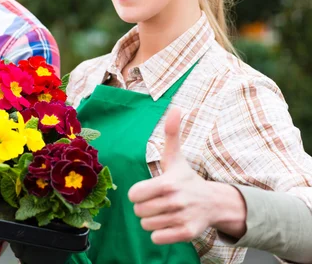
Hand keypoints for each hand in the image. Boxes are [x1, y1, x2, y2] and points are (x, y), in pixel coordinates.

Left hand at [128, 108, 217, 244]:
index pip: (133, 195)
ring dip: (152, 221)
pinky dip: (160, 234)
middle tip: (159, 201)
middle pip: (139, 212)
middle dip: (145, 207)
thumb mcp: (175, 157)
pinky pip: (157, 239)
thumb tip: (175, 107)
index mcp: (167, 183)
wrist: (214, 202)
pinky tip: (170, 223)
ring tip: (166, 211)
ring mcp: (181, 218)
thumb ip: (171, 133)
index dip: (138, 193)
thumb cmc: (187, 178)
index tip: (149, 190)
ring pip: (146, 226)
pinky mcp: (186, 234)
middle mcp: (174, 202)